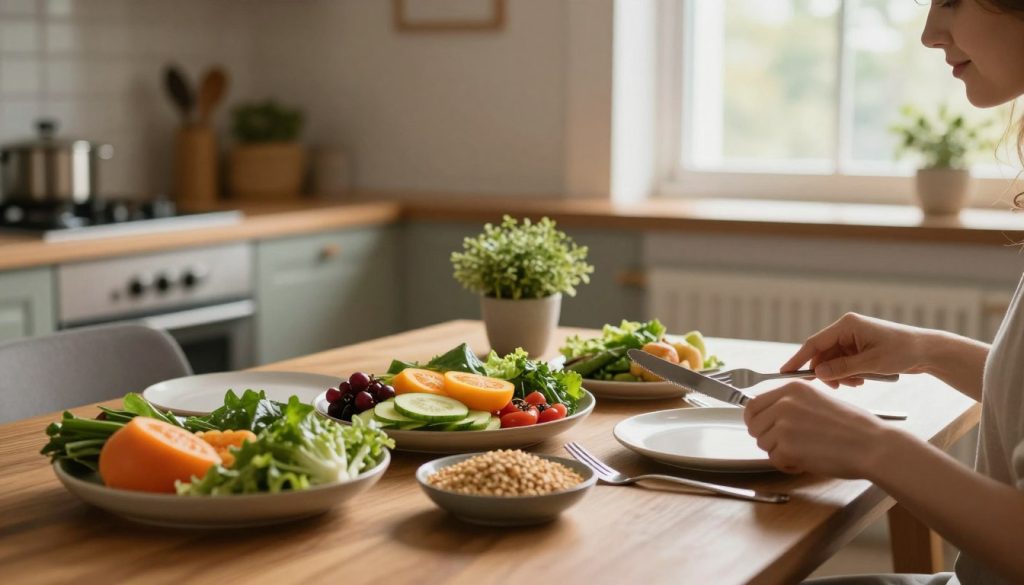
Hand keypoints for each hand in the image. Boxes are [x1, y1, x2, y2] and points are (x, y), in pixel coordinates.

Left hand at [744, 381, 887, 477]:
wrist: (872, 445)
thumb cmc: (853, 427)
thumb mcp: (818, 401)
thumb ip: (791, 405)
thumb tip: (767, 416)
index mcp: (791, 388)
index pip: (753, 404)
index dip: (755, 420)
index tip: (762, 429)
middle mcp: (784, 402)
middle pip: (754, 425)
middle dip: (767, 438)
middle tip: (787, 446)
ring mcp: (783, 424)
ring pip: (763, 444)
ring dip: (779, 453)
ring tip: (804, 452)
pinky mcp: (787, 446)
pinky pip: (775, 460)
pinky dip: (788, 465)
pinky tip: (806, 461)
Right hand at [782, 312, 931, 387]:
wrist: (928, 351)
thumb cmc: (903, 352)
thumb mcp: (870, 364)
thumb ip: (842, 369)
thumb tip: (818, 374)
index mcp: (847, 325)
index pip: (814, 343)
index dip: (798, 359)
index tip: (784, 372)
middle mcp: (847, 329)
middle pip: (823, 353)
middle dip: (827, 372)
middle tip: (837, 387)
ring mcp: (853, 338)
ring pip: (833, 360)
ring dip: (841, 374)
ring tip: (856, 383)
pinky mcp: (860, 347)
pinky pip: (844, 362)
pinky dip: (849, 373)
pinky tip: (862, 379)